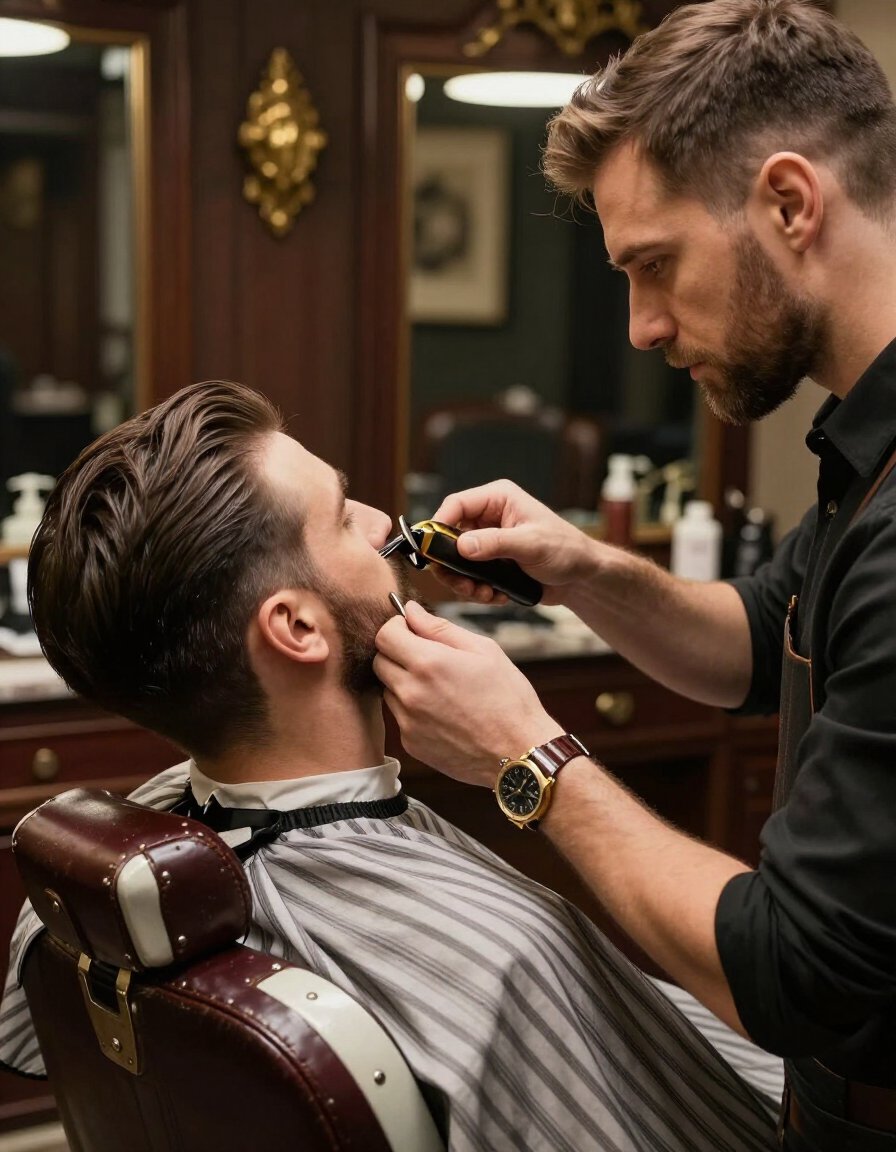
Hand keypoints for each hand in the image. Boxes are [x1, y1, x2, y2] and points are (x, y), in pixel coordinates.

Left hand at [374, 600, 562, 785]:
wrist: (519, 753)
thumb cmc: (509, 699)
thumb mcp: (483, 650)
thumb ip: (440, 628)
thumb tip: (411, 611)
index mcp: (428, 663)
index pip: (384, 635)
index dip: (397, 627)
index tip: (413, 631)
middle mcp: (410, 693)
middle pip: (379, 661)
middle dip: (397, 653)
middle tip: (428, 658)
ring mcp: (408, 722)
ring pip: (388, 690)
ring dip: (404, 682)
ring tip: (441, 689)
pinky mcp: (411, 744)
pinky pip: (400, 717)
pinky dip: (413, 710)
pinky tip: (443, 712)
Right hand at [429, 480, 594, 605]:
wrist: (581, 578)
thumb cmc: (566, 550)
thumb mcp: (531, 545)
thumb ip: (496, 544)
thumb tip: (462, 546)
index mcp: (498, 499)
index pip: (456, 505)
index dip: (439, 525)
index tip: (432, 549)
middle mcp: (488, 518)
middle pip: (449, 536)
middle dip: (452, 563)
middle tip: (460, 582)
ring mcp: (488, 542)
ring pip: (456, 561)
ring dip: (464, 581)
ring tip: (483, 593)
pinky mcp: (490, 563)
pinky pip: (470, 576)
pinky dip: (477, 590)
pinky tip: (496, 595)